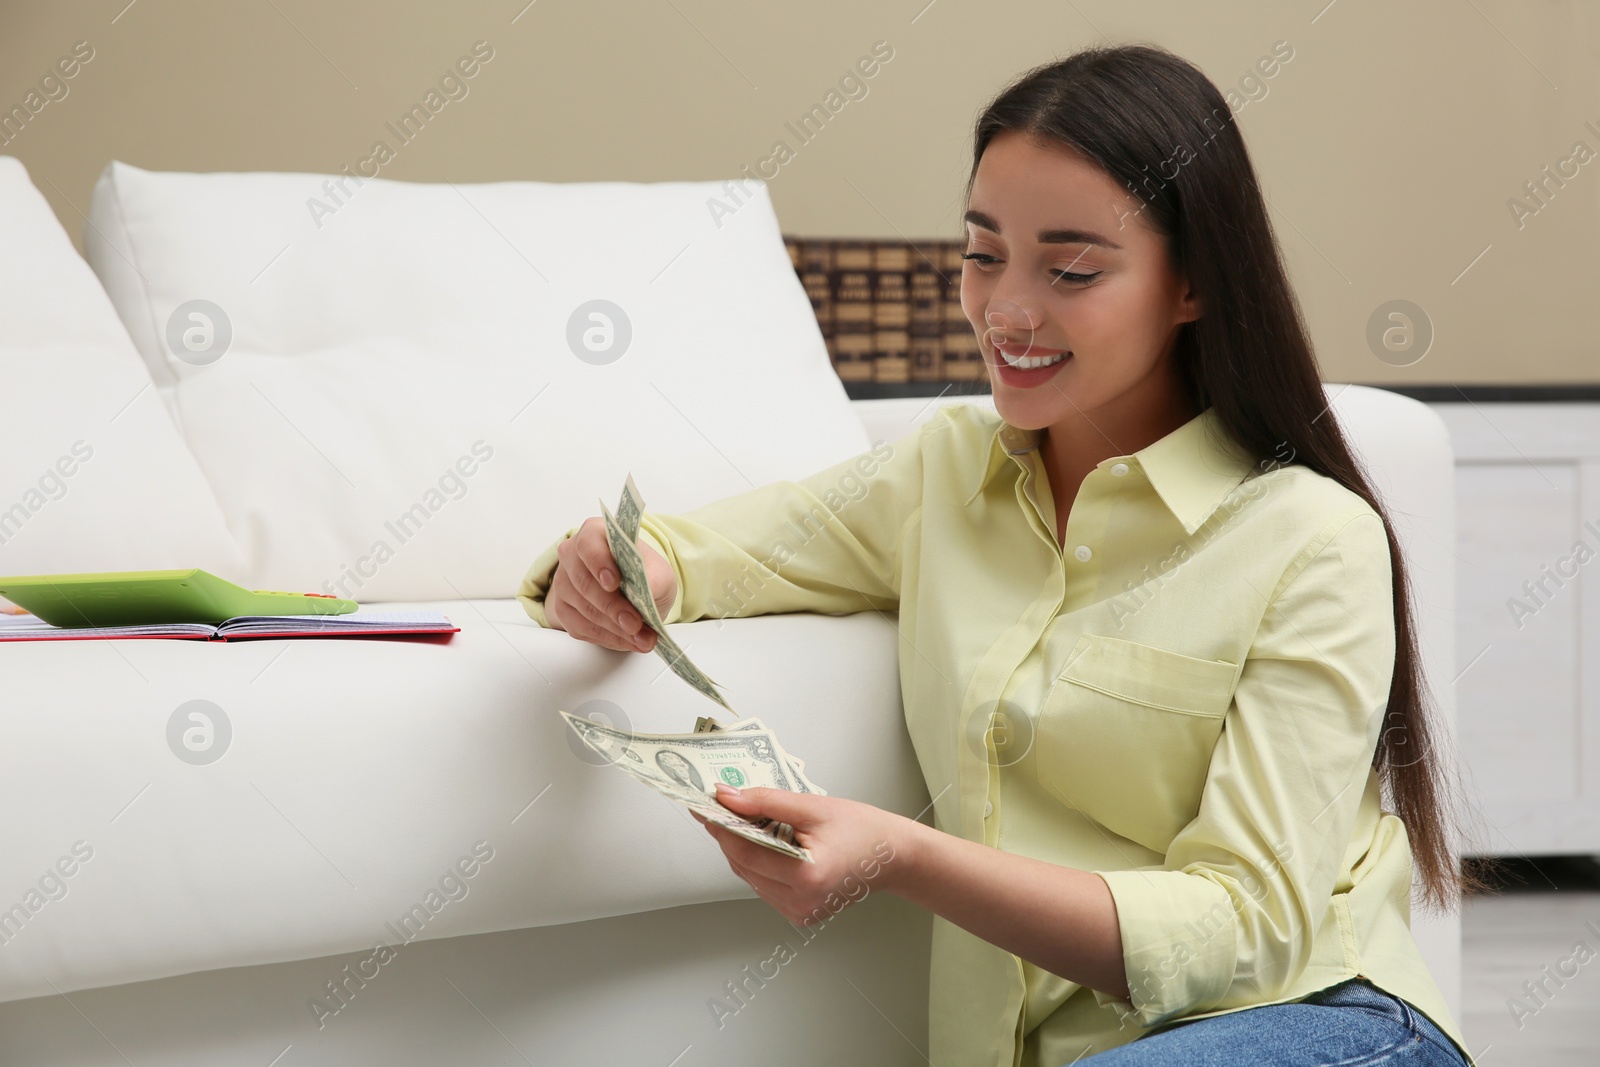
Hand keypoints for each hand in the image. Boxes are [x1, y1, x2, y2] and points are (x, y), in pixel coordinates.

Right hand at [545, 516, 677, 652]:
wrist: (639, 593)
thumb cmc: (645, 575)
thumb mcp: (660, 574)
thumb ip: (654, 579)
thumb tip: (648, 593)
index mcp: (595, 534)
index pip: (589, 545)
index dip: (599, 563)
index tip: (614, 583)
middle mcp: (572, 556)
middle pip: (584, 583)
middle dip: (613, 608)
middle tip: (636, 624)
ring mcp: (564, 583)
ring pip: (583, 609)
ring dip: (614, 629)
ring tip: (641, 638)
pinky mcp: (563, 610)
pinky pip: (580, 628)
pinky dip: (607, 638)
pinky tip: (628, 641)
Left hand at [693, 783, 912, 928]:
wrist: (893, 856)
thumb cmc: (862, 830)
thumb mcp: (813, 807)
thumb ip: (766, 802)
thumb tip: (728, 797)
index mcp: (807, 877)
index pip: (746, 854)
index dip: (722, 828)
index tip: (706, 806)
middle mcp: (801, 903)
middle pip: (744, 867)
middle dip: (729, 836)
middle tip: (721, 807)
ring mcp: (800, 912)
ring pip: (751, 878)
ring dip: (743, 849)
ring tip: (746, 820)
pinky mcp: (800, 913)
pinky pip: (765, 886)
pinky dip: (759, 863)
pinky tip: (765, 842)